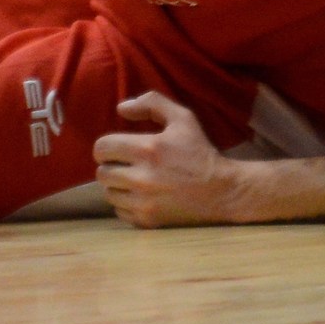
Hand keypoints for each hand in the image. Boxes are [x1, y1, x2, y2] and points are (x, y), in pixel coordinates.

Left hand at [93, 93, 247, 226]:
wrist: (222, 191)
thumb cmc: (201, 152)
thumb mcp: (184, 118)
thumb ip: (152, 103)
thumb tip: (121, 108)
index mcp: (148, 149)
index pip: (102, 148)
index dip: (106, 147)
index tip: (116, 149)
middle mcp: (142, 177)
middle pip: (102, 173)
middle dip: (112, 166)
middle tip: (127, 165)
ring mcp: (143, 202)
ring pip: (109, 193)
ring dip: (119, 186)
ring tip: (136, 181)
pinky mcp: (146, 220)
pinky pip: (119, 211)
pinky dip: (127, 204)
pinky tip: (144, 196)